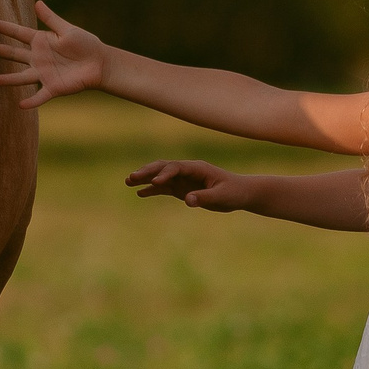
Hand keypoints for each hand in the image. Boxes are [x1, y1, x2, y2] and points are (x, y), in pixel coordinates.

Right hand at [0, 0, 106, 106]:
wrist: (100, 63)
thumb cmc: (86, 44)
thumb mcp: (67, 30)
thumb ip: (51, 19)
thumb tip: (37, 2)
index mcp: (41, 41)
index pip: (18, 33)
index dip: (3, 27)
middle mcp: (38, 58)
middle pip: (14, 54)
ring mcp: (44, 73)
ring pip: (21, 77)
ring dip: (7, 79)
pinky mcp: (53, 87)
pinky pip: (40, 96)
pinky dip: (31, 101)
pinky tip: (20, 105)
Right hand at [126, 159, 250, 212]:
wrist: (240, 193)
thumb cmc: (234, 192)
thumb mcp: (222, 197)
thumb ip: (205, 198)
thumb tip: (188, 201)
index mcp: (197, 168)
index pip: (176, 167)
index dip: (165, 174)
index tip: (156, 183)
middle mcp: (187, 171)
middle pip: (163, 167)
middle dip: (147, 172)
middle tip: (131, 178)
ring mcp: (184, 180)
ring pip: (160, 176)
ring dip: (145, 178)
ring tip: (128, 182)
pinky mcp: (183, 189)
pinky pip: (164, 188)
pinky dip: (152, 190)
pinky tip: (139, 194)